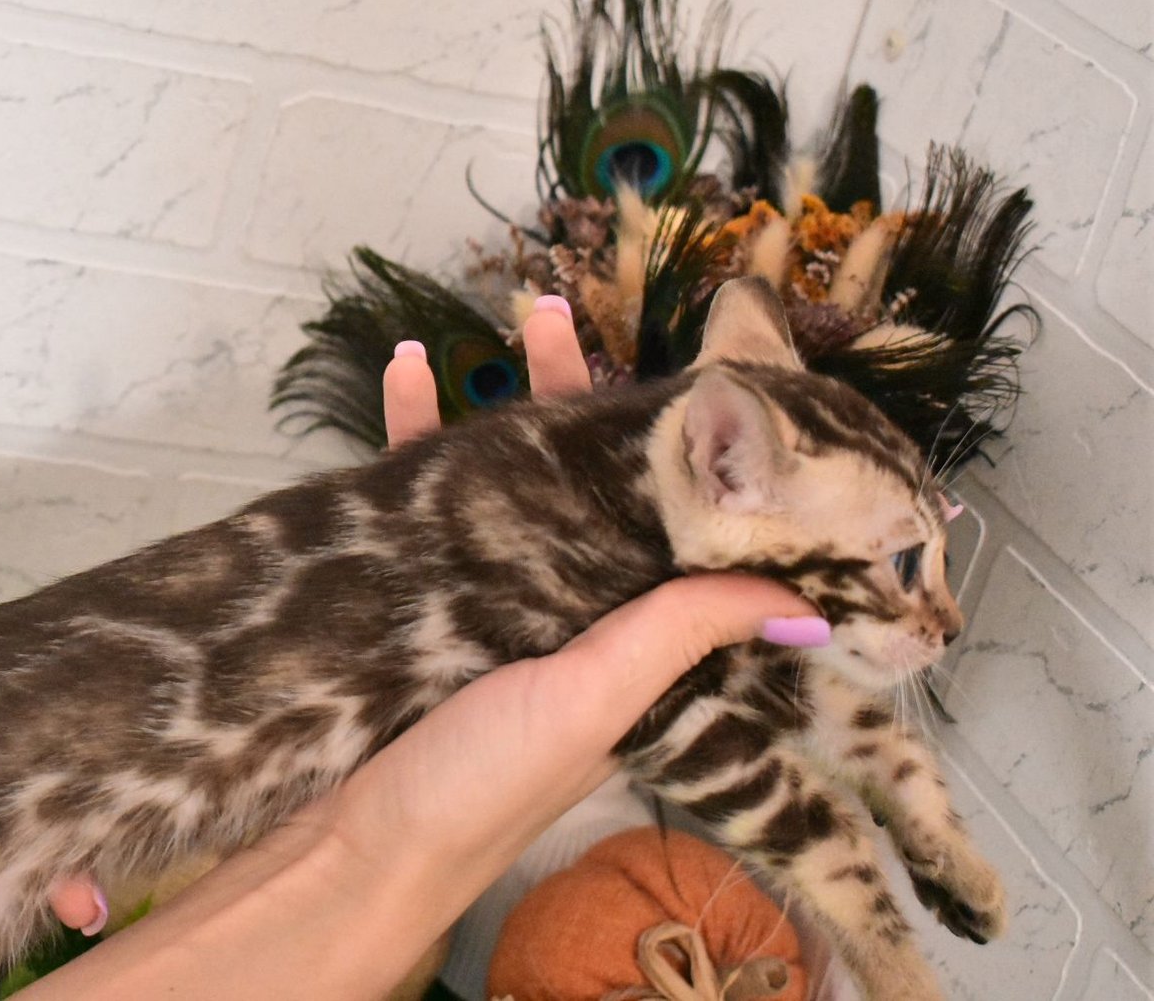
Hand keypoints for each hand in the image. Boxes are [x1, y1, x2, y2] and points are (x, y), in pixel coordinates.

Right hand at [14, 296, 821, 998]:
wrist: (351, 842)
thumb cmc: (484, 781)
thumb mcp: (595, 700)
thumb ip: (681, 637)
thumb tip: (806, 602)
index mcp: (623, 636)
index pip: (669, 528)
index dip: (684, 457)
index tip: (697, 379)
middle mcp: (560, 603)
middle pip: (584, 478)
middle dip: (585, 397)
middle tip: (576, 318)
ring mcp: (482, 589)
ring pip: (505, 470)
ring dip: (506, 395)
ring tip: (519, 316)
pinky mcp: (410, 585)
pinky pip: (415, 492)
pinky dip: (411, 428)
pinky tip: (404, 370)